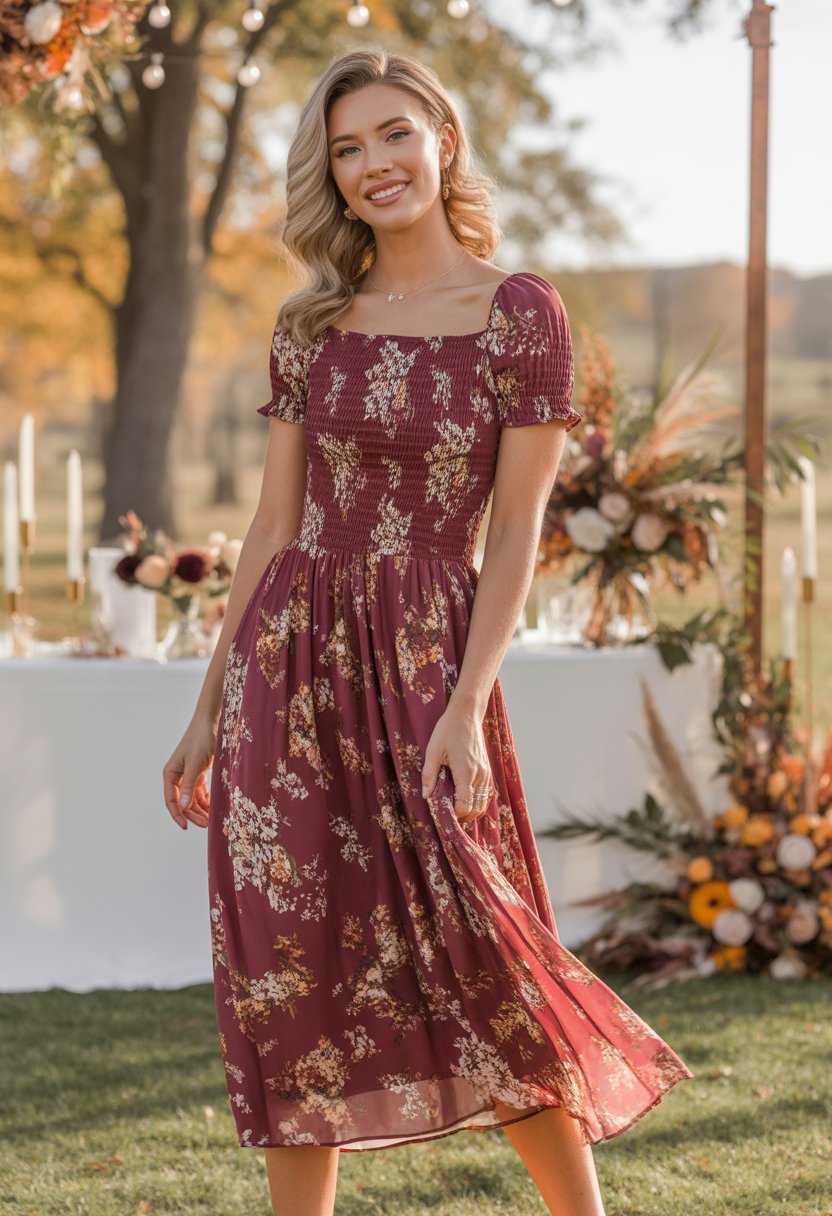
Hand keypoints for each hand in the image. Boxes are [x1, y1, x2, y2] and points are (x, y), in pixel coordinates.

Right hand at [162, 714, 216, 829]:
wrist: (211, 722)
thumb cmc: (200, 740)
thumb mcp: (195, 764)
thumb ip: (189, 786)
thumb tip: (183, 807)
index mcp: (170, 774)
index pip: (171, 800)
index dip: (178, 815)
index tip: (187, 827)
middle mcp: (177, 776)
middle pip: (183, 802)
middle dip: (193, 814)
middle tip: (206, 825)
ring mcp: (188, 775)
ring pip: (192, 799)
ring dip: (201, 809)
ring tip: (212, 819)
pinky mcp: (199, 773)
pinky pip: (201, 792)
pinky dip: (206, 800)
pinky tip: (214, 808)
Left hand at [421, 701, 494, 826]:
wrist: (466, 714)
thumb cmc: (448, 730)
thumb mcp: (433, 750)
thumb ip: (429, 775)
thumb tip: (426, 796)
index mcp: (466, 773)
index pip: (465, 806)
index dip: (454, 814)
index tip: (442, 813)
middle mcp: (480, 776)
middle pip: (476, 809)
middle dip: (462, 816)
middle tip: (447, 815)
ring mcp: (486, 773)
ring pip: (483, 804)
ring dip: (471, 810)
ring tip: (455, 809)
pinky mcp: (487, 770)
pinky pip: (486, 794)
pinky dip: (477, 801)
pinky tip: (464, 799)